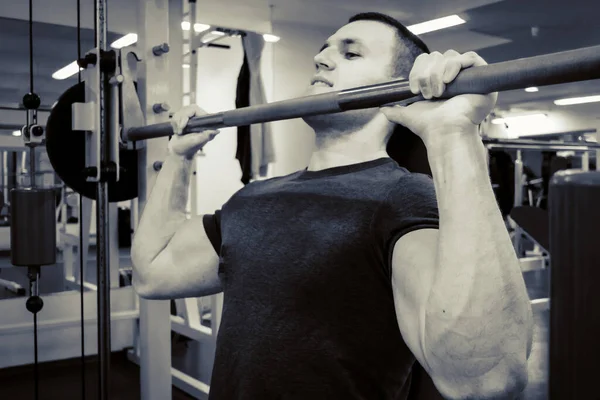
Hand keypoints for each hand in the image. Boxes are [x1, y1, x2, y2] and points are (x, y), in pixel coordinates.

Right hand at [168, 104, 219, 158]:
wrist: (178, 152)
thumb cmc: (188, 148)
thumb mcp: (197, 142)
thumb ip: (206, 136)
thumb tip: (217, 131)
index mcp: (204, 123)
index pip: (195, 109)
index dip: (187, 114)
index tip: (183, 125)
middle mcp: (199, 120)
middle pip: (186, 109)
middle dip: (180, 119)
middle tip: (180, 130)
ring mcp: (191, 120)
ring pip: (180, 112)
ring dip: (177, 122)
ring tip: (180, 132)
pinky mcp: (184, 121)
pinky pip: (176, 115)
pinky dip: (174, 123)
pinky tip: (178, 131)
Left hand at [380, 50, 497, 148]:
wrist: (444, 132)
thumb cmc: (429, 126)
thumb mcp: (407, 115)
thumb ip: (395, 110)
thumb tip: (383, 108)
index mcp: (437, 81)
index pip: (426, 60)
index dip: (418, 70)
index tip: (413, 89)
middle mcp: (453, 77)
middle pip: (436, 56)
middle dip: (427, 74)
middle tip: (427, 94)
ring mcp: (468, 76)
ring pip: (449, 56)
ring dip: (438, 73)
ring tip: (439, 93)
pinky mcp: (482, 75)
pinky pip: (469, 57)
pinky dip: (455, 65)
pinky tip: (449, 81)